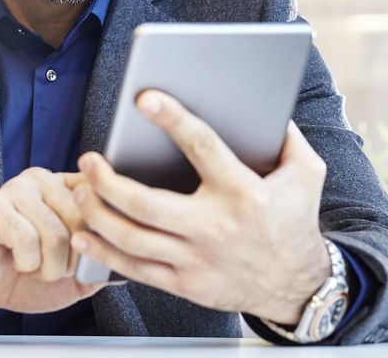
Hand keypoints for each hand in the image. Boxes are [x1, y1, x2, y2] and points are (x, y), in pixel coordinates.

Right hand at [0, 167, 107, 320]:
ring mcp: (16, 188)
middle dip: (73, 257)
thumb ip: (101, 262)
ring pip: (57, 232)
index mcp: (64, 187)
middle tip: (53, 267)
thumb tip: (134, 265)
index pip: (100, 195)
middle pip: (83, 217)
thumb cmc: (22, 274)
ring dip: (49, 266)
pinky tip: (15, 261)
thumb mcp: (73, 273)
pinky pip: (28, 239)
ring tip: (34, 266)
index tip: (90, 249)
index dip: (102, 230)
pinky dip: (27, 263)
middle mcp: (42, 180)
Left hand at [71, 90, 331, 324]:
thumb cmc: (296, 222)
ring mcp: (197, 260)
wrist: (298, 287)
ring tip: (81, 190)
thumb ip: (288, 137)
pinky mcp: (186, 285)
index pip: (202, 147)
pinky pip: (136, 269)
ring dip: (98, 213)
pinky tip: (85, 233)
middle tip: (89, 160)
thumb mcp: (306, 174)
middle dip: (107, 181)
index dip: (172, 120)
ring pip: (132, 238)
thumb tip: (268, 103)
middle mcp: (216, 227)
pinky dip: (104, 252)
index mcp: (243, 192)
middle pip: (146, 203)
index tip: (144, 99)